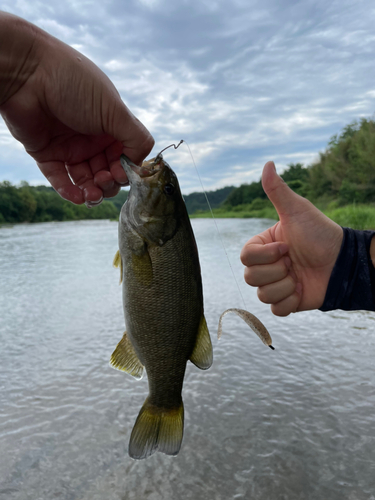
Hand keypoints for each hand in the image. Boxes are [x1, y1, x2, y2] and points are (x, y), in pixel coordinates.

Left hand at [0, 13, 153, 204]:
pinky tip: (77, 196)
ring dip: (92, 192)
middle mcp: (92, 138)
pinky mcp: (47, 154)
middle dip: (109, 183)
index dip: (125, 170)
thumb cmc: (74, 84)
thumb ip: (136, 138)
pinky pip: (60, 179)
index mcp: (111, 126)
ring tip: (91, 195)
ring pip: (86, 180)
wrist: (27, 72)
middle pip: (107, 172)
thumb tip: (140, 165)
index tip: (120, 172)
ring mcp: (70, 147)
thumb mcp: (115, 110)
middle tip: (104, 180)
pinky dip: (70, 191)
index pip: (126, 158)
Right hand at [240, 161, 342, 315]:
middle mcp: (267, 266)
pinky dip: (289, 302)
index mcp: (264, 246)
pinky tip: (301, 291)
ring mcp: (276, 284)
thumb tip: (267, 162)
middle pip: (250, 277)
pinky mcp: (287, 302)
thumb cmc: (320, 233)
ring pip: (262, 295)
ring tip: (300, 276)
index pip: (245, 257)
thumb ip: (277, 190)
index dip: (265, 255)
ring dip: (286, 286)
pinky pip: (275, 309)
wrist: (343, 262)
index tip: (286, 246)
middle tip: (294, 262)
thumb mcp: (297, 211)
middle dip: (277, 270)